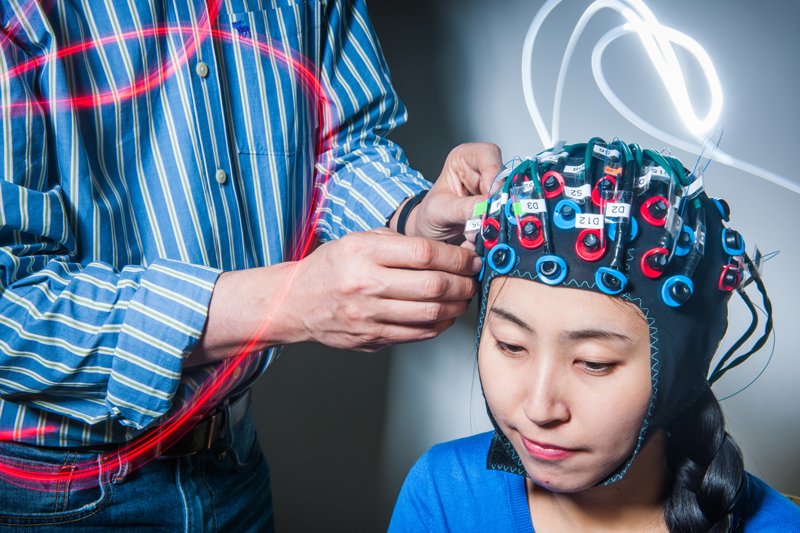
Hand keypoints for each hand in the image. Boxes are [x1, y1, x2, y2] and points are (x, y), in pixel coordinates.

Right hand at [288, 228, 480, 351]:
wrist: (295, 303)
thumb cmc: (329, 268)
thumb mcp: (356, 241)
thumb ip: (396, 242)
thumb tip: (444, 251)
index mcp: (363, 252)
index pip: (423, 252)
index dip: (455, 257)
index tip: (469, 258)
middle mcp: (365, 283)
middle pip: (431, 285)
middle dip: (463, 282)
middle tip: (473, 279)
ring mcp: (368, 315)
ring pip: (429, 313)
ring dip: (456, 306)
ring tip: (464, 297)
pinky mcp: (371, 338)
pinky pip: (417, 334)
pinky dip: (439, 325)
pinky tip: (445, 315)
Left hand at [393, 143, 501, 242]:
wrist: (428, 234)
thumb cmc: (429, 214)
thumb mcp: (438, 210)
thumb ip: (461, 208)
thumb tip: (485, 207)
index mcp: (463, 159)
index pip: (487, 153)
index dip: (493, 172)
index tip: (492, 192)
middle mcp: (480, 171)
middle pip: (503, 178)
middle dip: (497, 201)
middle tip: (490, 217)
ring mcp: (490, 191)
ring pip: (507, 198)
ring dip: (496, 217)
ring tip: (478, 229)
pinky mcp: (496, 208)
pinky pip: (505, 215)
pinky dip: (496, 227)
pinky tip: (482, 233)